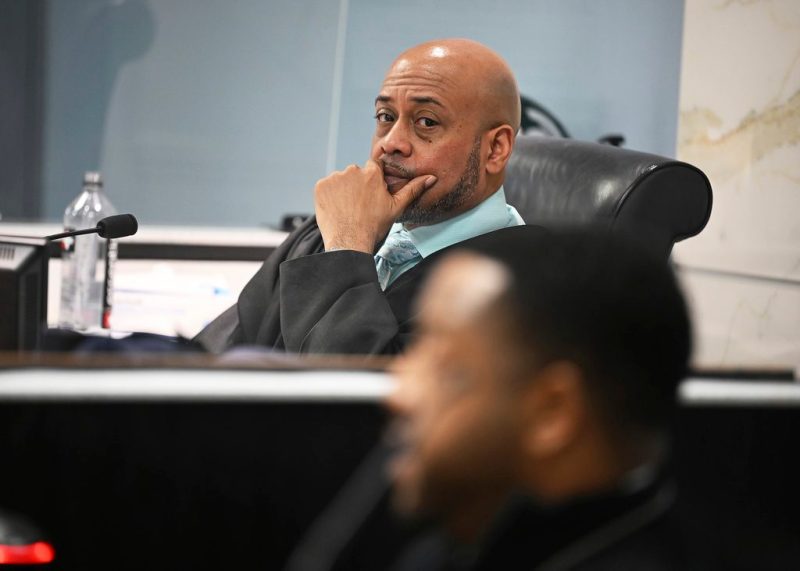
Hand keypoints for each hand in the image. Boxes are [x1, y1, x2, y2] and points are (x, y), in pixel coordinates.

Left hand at [314, 159, 435, 252]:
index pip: (373, 167)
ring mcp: (335, 178)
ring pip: (340, 180)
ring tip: (347, 210)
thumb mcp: (396, 207)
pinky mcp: (321, 186)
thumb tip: (431, 178)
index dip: (372, 181)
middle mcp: (353, 170)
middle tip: (359, 206)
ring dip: (342, 190)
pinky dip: (329, 196)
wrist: (349, 242)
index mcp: (372, 173)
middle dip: (357, 185)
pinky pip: (326, 187)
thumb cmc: (374, 226)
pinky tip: (336, 209)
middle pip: (356, 173)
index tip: (369, 194)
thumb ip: (413, 189)